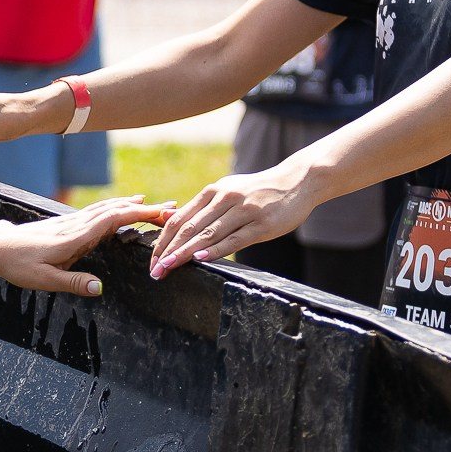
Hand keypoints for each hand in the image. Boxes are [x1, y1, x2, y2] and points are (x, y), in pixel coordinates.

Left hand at [0, 197, 177, 295]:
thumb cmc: (18, 265)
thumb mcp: (44, 280)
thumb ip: (73, 283)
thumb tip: (101, 289)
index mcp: (75, 237)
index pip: (112, 219)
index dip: (138, 213)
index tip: (161, 212)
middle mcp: (76, 225)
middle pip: (115, 210)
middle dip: (144, 207)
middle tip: (172, 208)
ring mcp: (72, 222)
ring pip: (107, 208)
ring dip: (131, 204)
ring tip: (155, 204)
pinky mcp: (68, 223)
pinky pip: (97, 212)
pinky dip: (116, 207)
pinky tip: (123, 207)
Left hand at [146, 164, 317, 278]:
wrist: (297, 182)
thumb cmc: (258, 191)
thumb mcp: (227, 192)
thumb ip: (202, 208)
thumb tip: (169, 219)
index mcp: (213, 192)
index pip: (180, 218)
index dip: (163, 240)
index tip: (152, 258)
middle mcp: (225, 198)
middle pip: (189, 228)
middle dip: (169, 251)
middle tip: (156, 269)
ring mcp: (244, 211)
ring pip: (208, 234)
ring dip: (186, 253)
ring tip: (169, 267)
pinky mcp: (262, 224)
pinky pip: (235, 239)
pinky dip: (216, 250)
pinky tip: (201, 259)